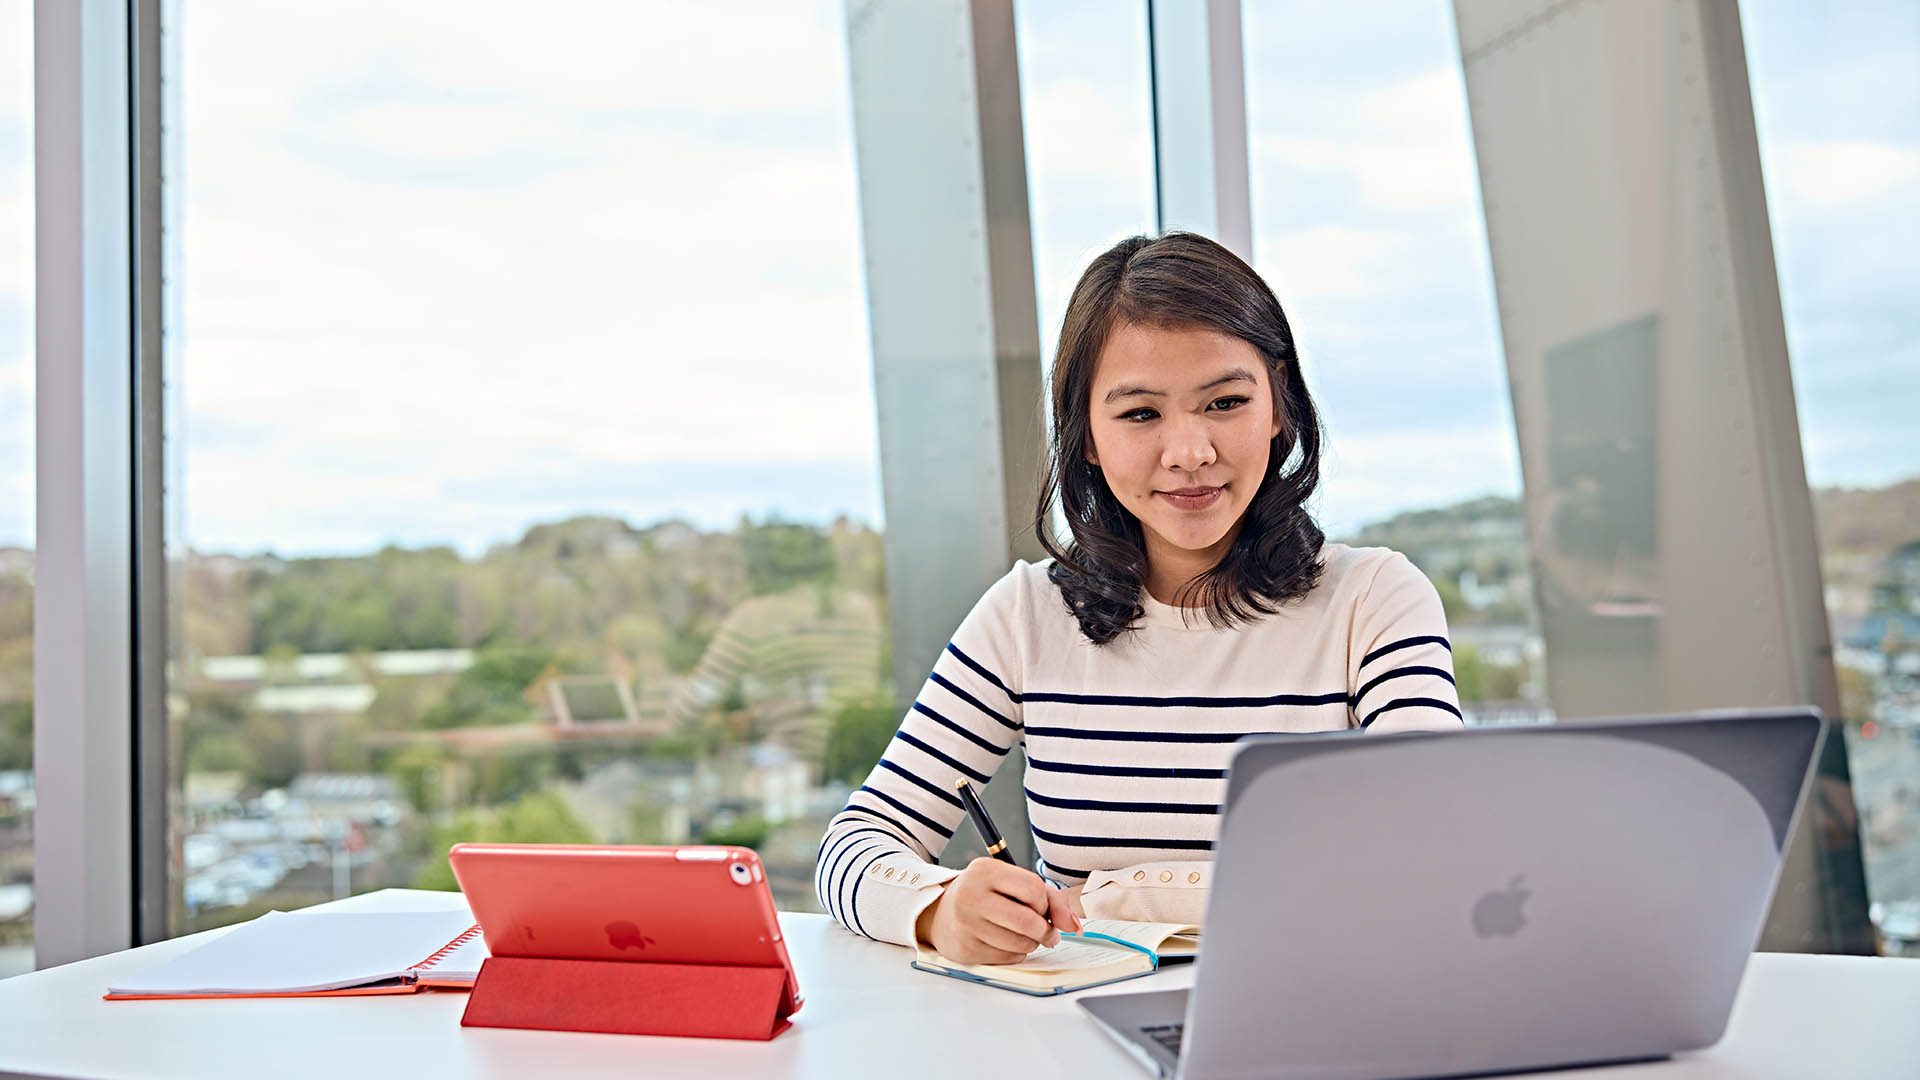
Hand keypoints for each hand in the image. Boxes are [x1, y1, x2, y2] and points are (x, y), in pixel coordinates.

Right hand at [915, 858, 1083, 964]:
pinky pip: (1008, 958)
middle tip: (1048, 933)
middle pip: (1028, 921)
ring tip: (1025, 936)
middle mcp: (971, 894)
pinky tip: (1006, 943)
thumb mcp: (1012, 883)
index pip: (1033, 889)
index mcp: (985, 870)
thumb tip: (1074, 925)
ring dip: (1032, 944)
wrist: (941, 913)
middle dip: (1046, 931)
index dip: (1045, 904)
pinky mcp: (965, 948)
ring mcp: (966, 923)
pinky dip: (1016, 954)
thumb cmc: (986, 896)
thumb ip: (1050, 898)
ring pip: (1021, 943)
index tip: (1042, 909)